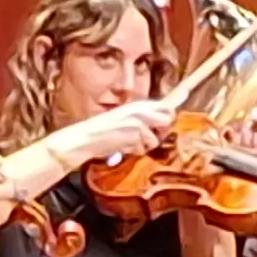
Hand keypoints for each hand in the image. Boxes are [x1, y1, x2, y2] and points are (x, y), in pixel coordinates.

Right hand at [55, 99, 175, 171]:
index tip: (169, 121)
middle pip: (168, 120)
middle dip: (162, 131)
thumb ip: (143, 117)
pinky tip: (122, 147)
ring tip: (128, 142)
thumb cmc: (103, 129)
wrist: (86, 137)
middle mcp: (141, 112)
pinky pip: (143, 150)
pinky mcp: (135, 137)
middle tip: (150, 137)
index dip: (170, 115)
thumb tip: (165, 121)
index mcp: (139, 105)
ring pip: (155, 140)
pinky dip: (134, 152)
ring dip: (143, 145)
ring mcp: (139, 124)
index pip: (166, 106)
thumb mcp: (125, 116)